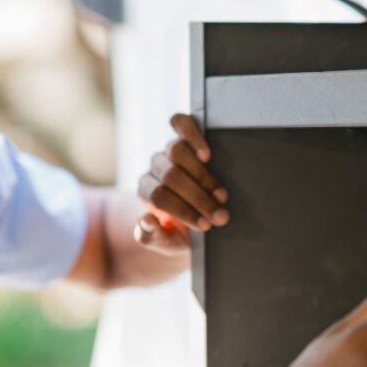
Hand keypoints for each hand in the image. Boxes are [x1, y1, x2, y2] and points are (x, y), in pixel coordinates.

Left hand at [135, 114, 228, 254]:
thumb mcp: (165, 242)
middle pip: (171, 175)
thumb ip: (150, 237)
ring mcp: (168, 151)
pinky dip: (193, 134)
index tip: (205, 226)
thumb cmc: (180, 231)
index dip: (183, 210)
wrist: (196, 218)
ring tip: (221, 195)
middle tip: (219, 216)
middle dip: (198, 198)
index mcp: (146, 193)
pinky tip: (207, 154)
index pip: (159, 196)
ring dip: (202, 175)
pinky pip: (180, 123)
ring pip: (176, 151)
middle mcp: (155, 169)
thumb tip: (145, 220)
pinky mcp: (183, 136)